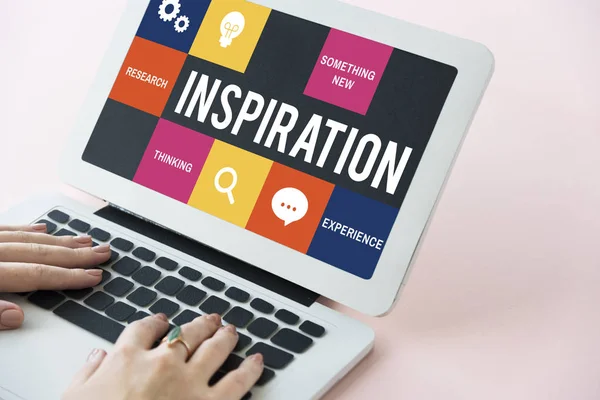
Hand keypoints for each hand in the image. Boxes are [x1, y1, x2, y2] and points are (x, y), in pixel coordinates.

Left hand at [0, 224, 110, 329]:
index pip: (37, 275)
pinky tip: (43, 229)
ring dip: (59, 241)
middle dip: (76, 255)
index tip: (93, 276)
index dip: (68, 276)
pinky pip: (7, 229)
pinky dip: (27, 230)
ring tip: (84, 241)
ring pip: (28, 239)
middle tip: (101, 253)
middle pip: (40, 253)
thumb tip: (16, 316)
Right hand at [63, 313, 263, 399]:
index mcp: (127, 358)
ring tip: (231, 330)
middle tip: (209, 320)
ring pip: (214, 348)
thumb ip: (87, 374)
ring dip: (225, 336)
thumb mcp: (73, 398)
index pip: (144, 329)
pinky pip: (237, 382)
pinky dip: (250, 370)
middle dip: (200, 324)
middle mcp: (162, 363)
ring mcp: (189, 382)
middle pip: (186, 333)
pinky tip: (257, 362)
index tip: (162, 321)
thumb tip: (96, 357)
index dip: (156, 322)